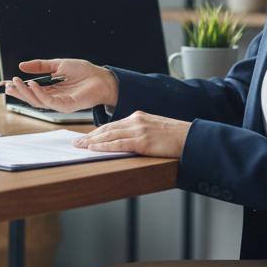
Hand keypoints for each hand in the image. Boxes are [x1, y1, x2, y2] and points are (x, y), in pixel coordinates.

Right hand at [5, 59, 118, 112]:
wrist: (101, 77)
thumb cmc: (84, 71)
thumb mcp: (58, 64)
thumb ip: (40, 66)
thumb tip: (22, 65)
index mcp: (50, 87)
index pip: (29, 89)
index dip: (16, 87)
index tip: (3, 83)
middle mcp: (52, 97)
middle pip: (30, 97)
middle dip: (17, 91)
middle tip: (6, 84)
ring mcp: (58, 103)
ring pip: (36, 100)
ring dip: (24, 91)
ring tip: (16, 81)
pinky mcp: (65, 106)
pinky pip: (48, 101)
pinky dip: (38, 93)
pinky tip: (32, 84)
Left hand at [72, 111, 190, 158]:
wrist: (191, 137)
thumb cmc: (175, 137)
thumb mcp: (154, 129)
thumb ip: (139, 132)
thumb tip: (125, 142)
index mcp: (138, 117)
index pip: (111, 125)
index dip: (96, 132)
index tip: (84, 137)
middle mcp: (136, 121)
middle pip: (106, 129)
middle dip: (89, 136)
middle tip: (75, 142)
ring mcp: (139, 130)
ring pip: (109, 135)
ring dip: (91, 141)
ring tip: (79, 146)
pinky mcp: (143, 141)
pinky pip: (119, 144)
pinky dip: (104, 146)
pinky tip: (93, 148)